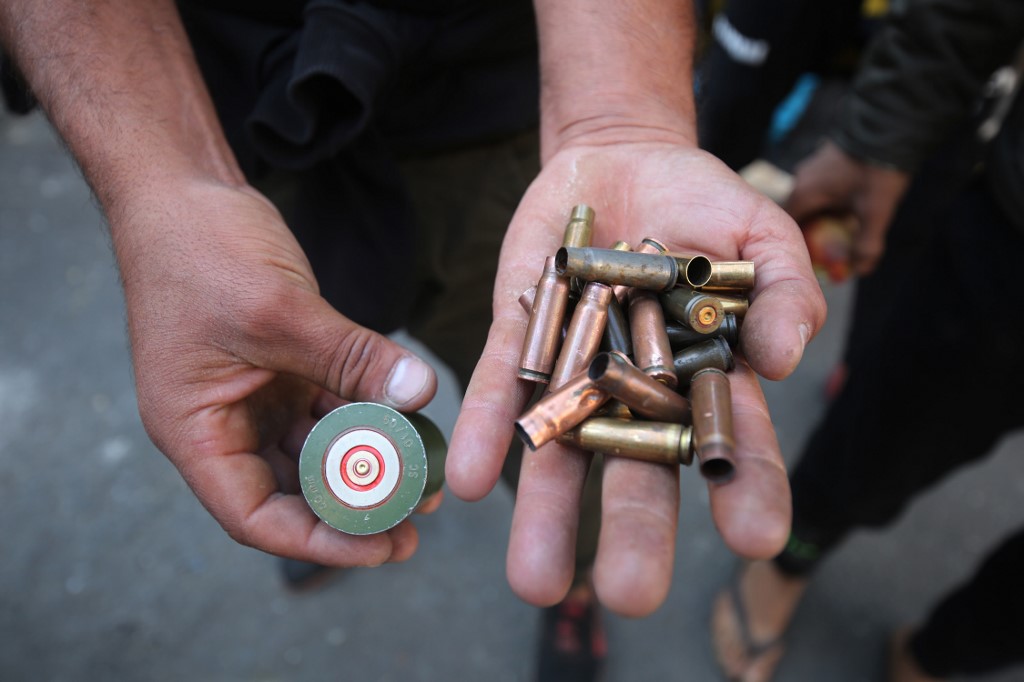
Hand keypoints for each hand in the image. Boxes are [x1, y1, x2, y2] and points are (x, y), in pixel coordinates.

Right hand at [112, 179, 438, 565]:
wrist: (181, 191)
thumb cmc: (198, 250)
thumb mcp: (279, 310)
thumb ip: (351, 357)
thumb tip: (420, 395)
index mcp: (196, 431)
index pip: (254, 516)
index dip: (319, 542)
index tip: (381, 546)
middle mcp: (222, 425)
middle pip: (290, 492)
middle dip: (352, 511)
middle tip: (415, 524)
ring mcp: (252, 398)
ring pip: (316, 452)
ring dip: (366, 465)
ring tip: (424, 479)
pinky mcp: (280, 369)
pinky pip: (328, 407)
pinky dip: (365, 417)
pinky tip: (408, 423)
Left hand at [446, 141, 826, 615]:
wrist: (622, 160)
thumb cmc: (704, 204)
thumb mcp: (761, 234)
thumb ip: (786, 290)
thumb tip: (783, 359)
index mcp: (706, 381)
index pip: (734, 446)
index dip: (748, 490)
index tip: (757, 539)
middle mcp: (637, 395)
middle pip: (640, 472)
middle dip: (638, 533)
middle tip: (633, 597)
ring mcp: (575, 372)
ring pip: (562, 452)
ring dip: (545, 516)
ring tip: (535, 583)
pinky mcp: (520, 341)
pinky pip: (503, 391)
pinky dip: (489, 432)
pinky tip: (473, 480)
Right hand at [785, 140, 910, 276]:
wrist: (889, 123)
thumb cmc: (875, 170)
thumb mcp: (874, 212)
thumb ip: (866, 244)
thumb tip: (861, 271)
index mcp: (804, 194)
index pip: (789, 228)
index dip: (800, 246)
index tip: (816, 259)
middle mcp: (801, 179)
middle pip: (802, 215)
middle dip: (818, 232)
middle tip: (835, 246)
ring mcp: (813, 166)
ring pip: (814, 201)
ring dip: (827, 215)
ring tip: (847, 224)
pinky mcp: (826, 158)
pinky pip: (823, 187)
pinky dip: (833, 199)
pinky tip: (852, 202)